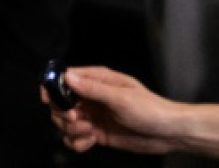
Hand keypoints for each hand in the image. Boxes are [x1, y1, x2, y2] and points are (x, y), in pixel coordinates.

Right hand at [46, 66, 218, 159]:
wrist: (170, 134)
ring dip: (71, 129)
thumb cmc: (151, 109)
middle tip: (77, 119)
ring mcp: (94, 116)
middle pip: (61, 102)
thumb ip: (93, 89)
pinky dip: (77, 142)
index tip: (48, 99)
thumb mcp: (121, 98)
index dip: (53, 87)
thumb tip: (68, 76)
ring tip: (89, 133)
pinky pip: (75, 138)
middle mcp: (92, 97)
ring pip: (66, 122)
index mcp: (97, 80)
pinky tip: (90, 142)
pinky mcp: (97, 134)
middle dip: (63, 113)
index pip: (65, 78)